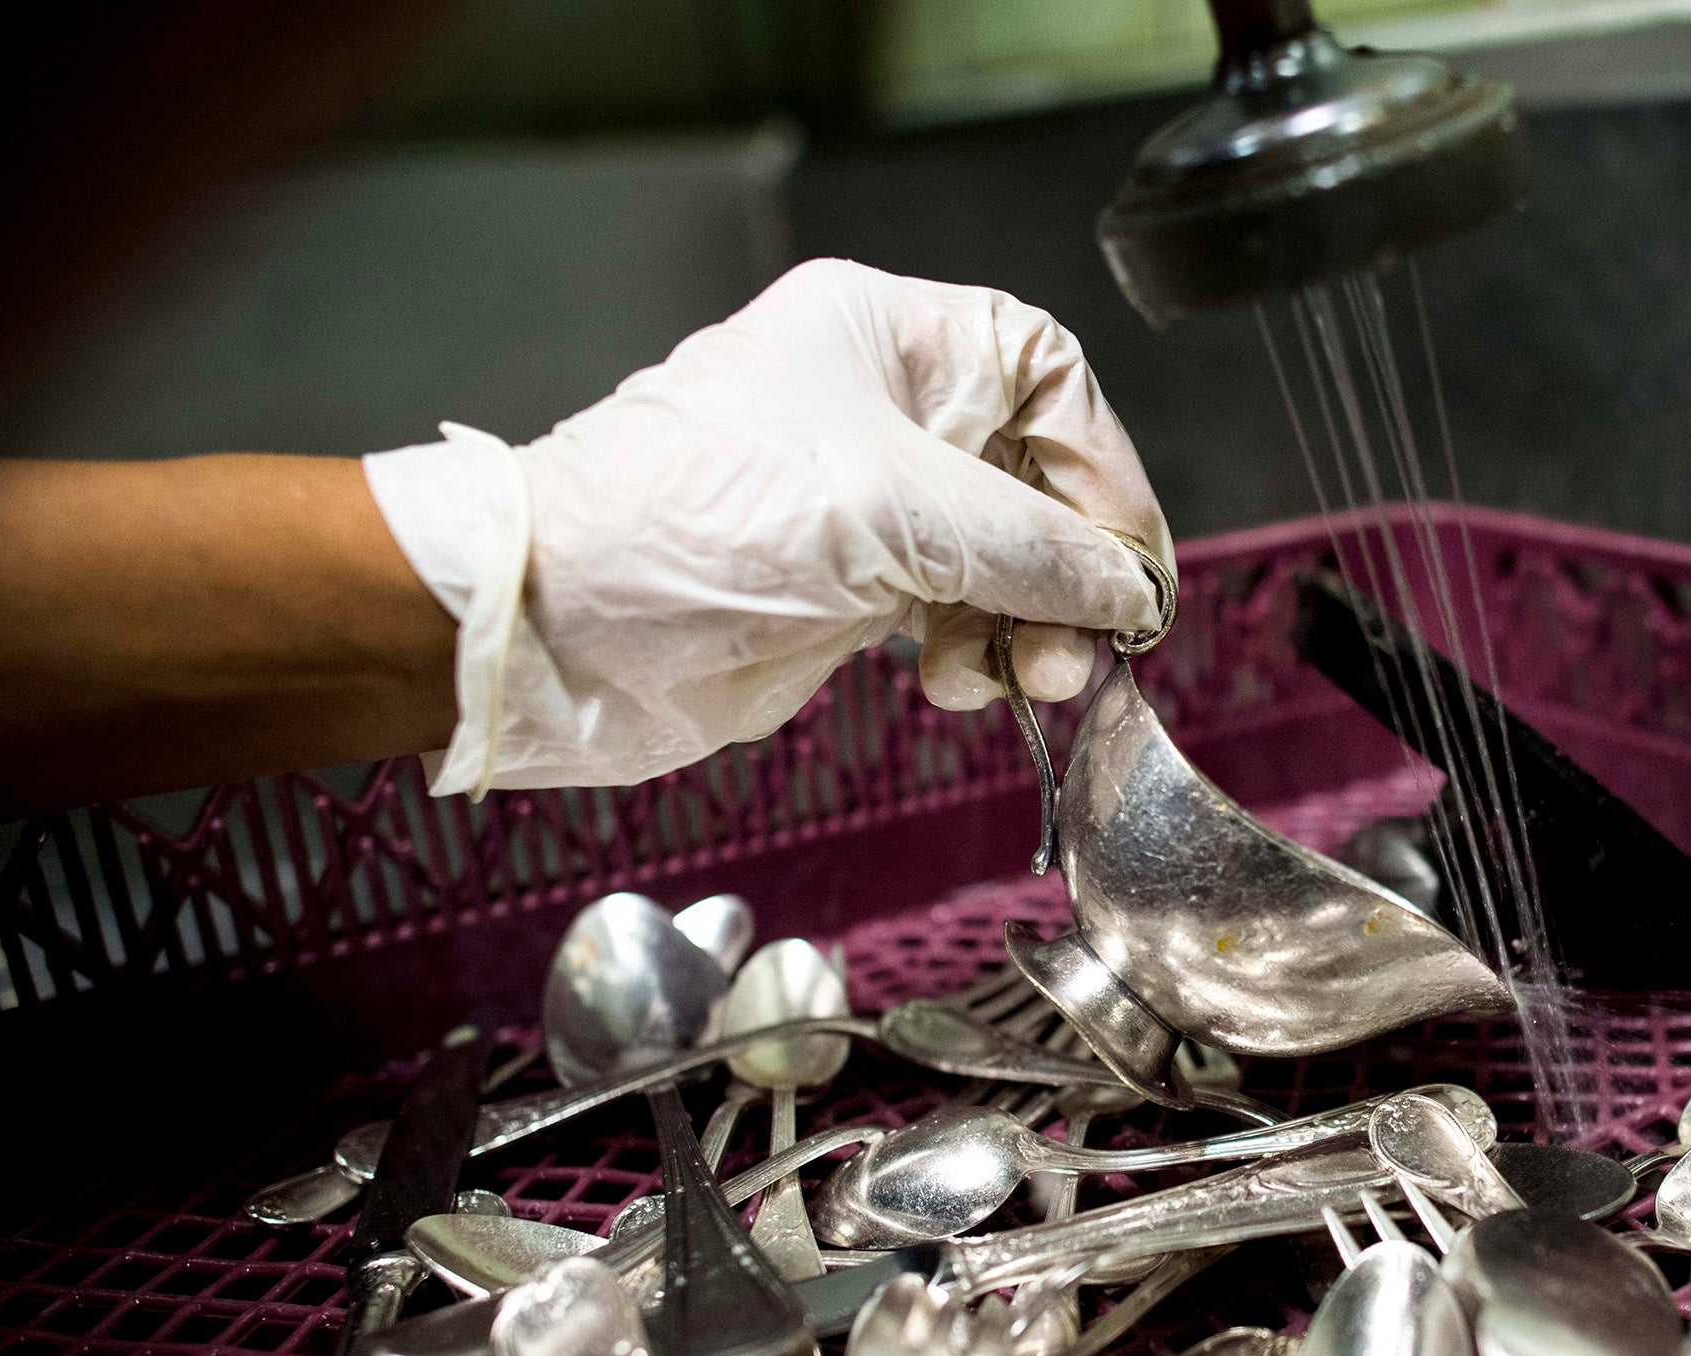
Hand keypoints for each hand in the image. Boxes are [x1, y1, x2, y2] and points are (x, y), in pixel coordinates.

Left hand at [366, 259, 1170, 796]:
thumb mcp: (896, 514)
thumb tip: (1129, 587)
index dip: (1102, 464)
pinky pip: (952, 612)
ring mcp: (861, 501)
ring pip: (999, 557)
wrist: (561, 623)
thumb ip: (1033, 549)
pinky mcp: (842, 586)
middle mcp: (878, 408)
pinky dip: (976, 652)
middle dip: (1068, 566)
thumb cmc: (699, 520)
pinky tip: (962, 685)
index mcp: (884, 334)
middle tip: (1090, 643)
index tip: (1129, 556)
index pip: (1046, 373)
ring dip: (1031, 624)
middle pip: (1033, 476)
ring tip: (1033, 678)